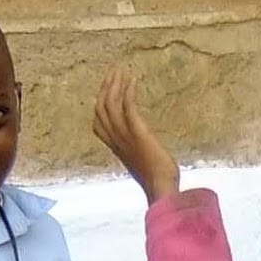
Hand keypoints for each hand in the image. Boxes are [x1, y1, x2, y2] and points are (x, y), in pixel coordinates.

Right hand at [93, 69, 180, 202]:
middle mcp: (116, 140)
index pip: (98, 123)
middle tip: (113, 72)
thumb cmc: (158, 182)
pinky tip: (132, 80)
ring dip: (115, 84)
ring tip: (121, 71)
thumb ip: (139, 154)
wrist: (162, 189)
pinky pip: (127, 107)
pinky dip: (128, 91)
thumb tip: (146, 149)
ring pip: (110, 104)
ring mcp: (126, 136)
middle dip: (105, 88)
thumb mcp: (143, 165)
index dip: (100, 104)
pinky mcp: (138, 132)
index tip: (107, 89)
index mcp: (116, 148)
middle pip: (101, 108)